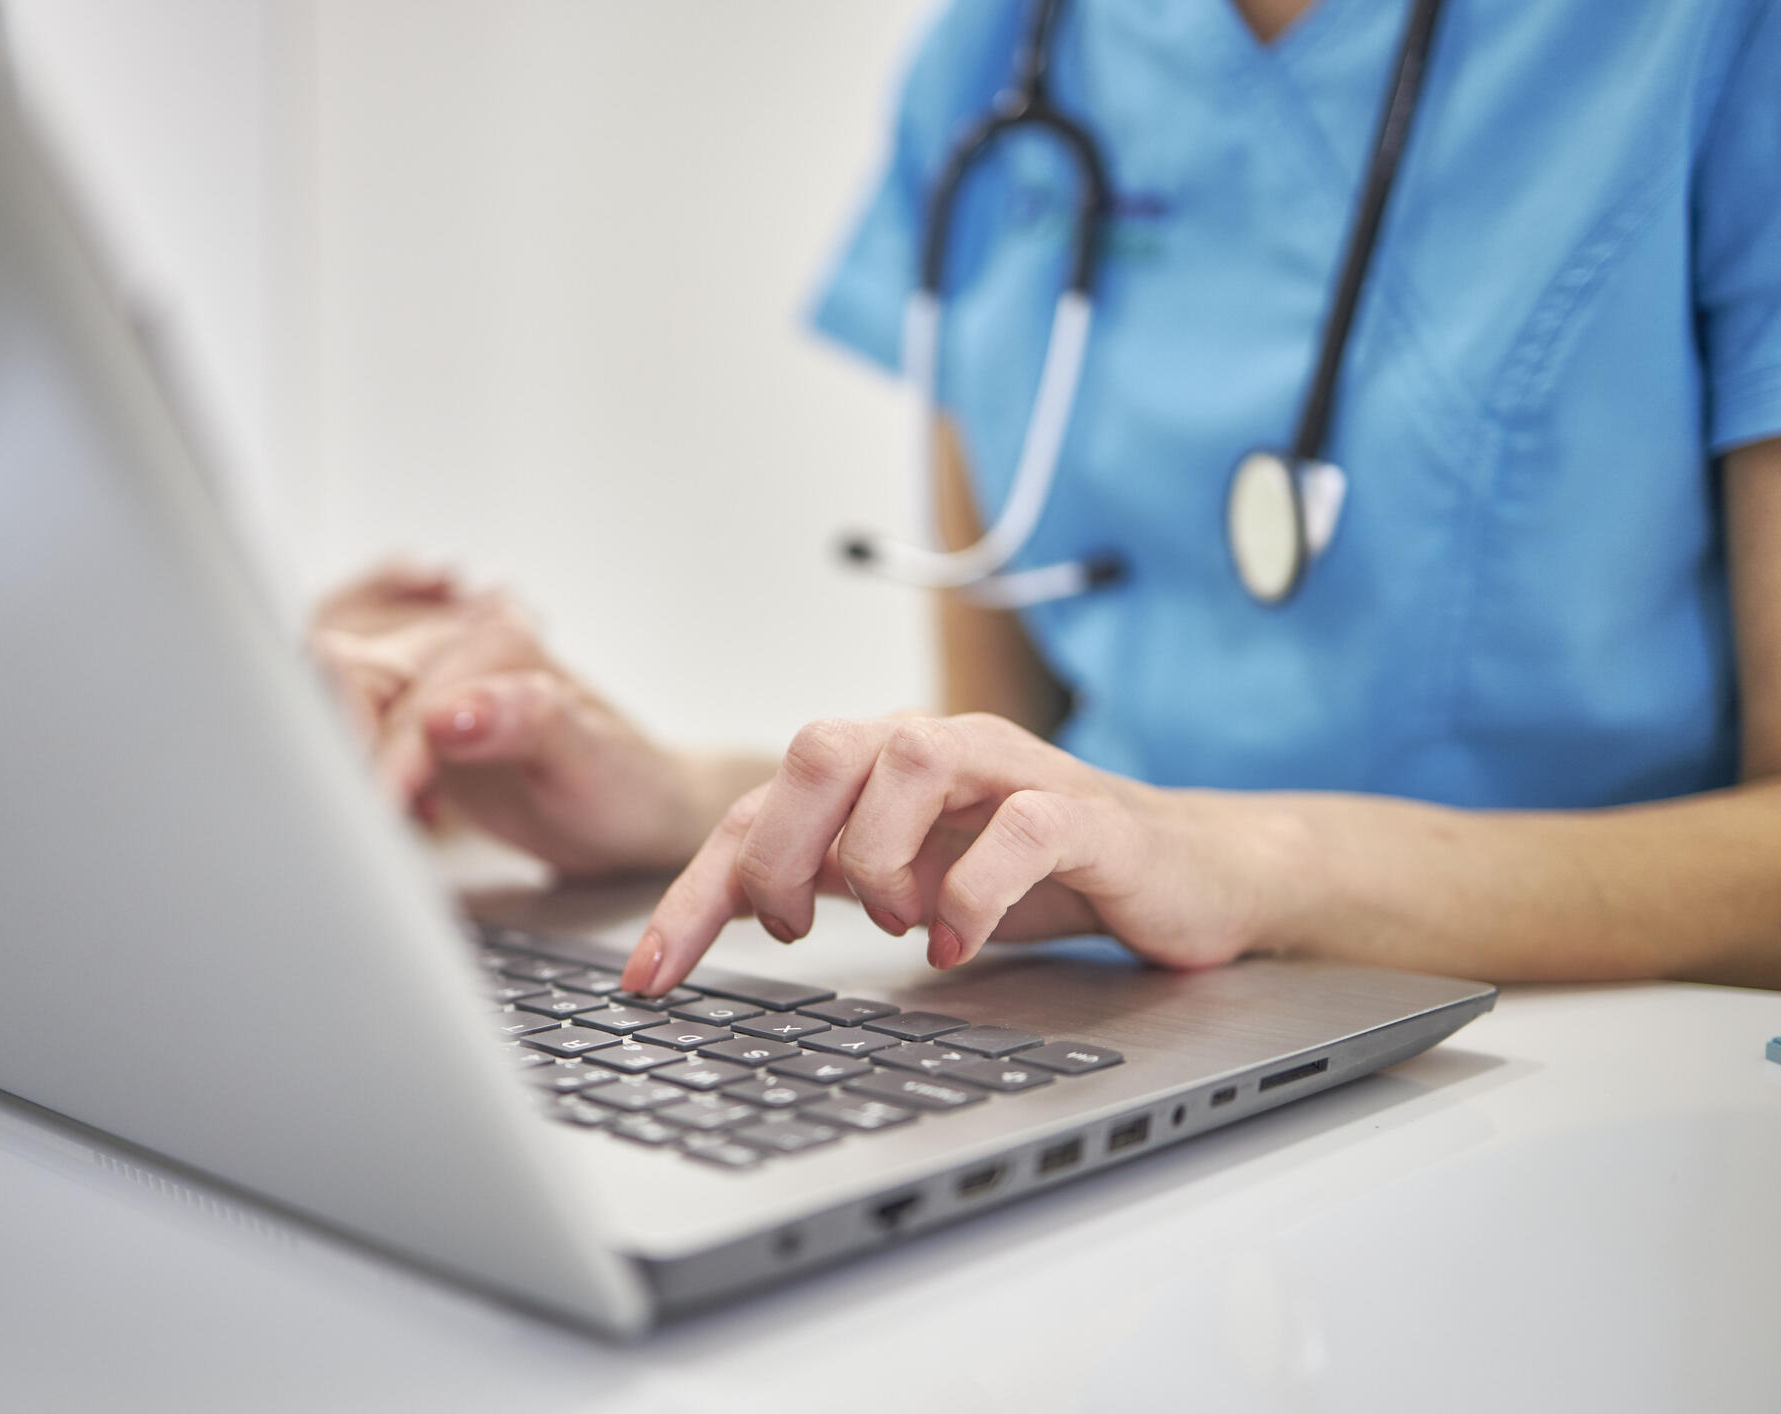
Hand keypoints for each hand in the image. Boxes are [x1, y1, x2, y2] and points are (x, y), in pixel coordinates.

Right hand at [309, 561, 727, 875]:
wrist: (646, 813)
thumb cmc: (629, 788)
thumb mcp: (590, 763)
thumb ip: (525, 724)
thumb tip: (444, 713)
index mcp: (494, 644)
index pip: (388, 684)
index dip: (364, 748)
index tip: (369, 804)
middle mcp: (455, 651)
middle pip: (342, 677)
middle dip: (332, 747)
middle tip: (355, 821)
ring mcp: (430, 686)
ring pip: (336, 700)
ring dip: (334, 759)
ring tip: (374, 819)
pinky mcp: (415, 727)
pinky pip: (351, 734)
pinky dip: (347, 774)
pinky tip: (390, 815)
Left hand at [620, 713, 1302, 994]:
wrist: (1185, 872)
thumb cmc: (1037, 873)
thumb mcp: (910, 880)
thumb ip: (828, 876)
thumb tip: (725, 903)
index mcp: (880, 767)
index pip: (762, 806)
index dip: (695, 891)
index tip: (649, 976)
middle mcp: (937, 749)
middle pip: (819, 747)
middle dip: (782, 848)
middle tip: (794, 928)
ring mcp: (1015, 770)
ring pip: (909, 759)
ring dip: (878, 858)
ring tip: (896, 926)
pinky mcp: (1087, 810)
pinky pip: (1022, 827)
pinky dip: (976, 892)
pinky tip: (959, 944)